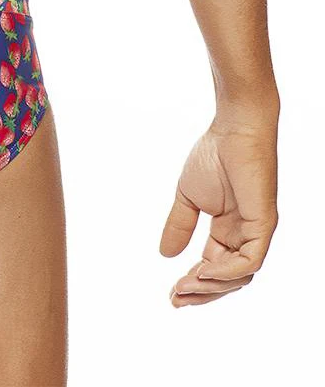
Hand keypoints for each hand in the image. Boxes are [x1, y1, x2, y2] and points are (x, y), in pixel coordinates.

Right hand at [159, 112, 277, 306]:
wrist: (232, 132)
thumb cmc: (213, 157)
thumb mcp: (187, 197)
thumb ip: (179, 225)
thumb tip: (165, 255)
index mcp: (228, 231)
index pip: (214, 268)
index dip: (194, 284)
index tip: (171, 294)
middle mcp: (245, 236)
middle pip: (227, 279)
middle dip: (201, 293)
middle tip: (176, 299)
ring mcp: (256, 233)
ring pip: (239, 276)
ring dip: (211, 286)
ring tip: (185, 285)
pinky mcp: (264, 226)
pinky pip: (249, 261)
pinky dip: (227, 271)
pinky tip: (203, 271)